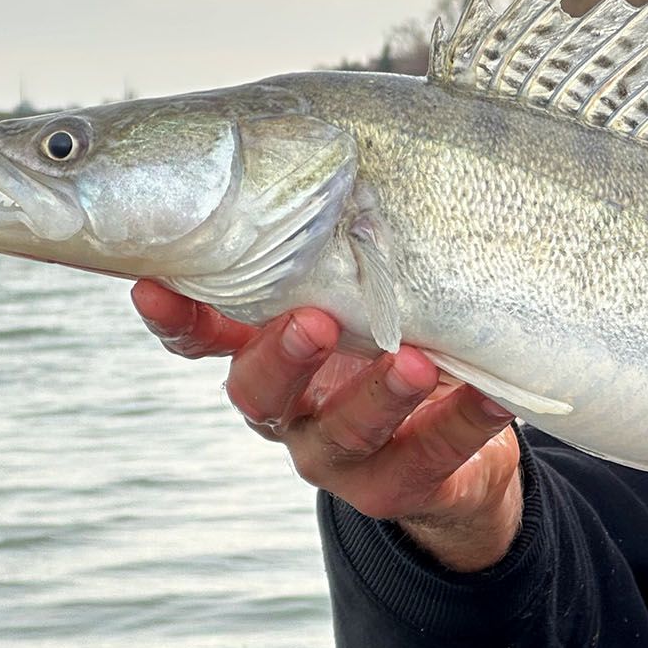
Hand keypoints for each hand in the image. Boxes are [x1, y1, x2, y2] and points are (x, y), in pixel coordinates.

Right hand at [132, 281, 523, 571]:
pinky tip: (493, 395)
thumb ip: (341, 257)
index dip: (175, 316)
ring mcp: (340, 457)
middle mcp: (290, 411)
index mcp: (266, 356)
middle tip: (315, 322)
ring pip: (344, 434)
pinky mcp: (399, 488)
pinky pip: (431, 457)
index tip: (154, 283)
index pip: (201, 338)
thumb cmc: (398, 345)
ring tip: (417, 364)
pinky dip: (463, 423)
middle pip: (259, 392)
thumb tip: (339, 159)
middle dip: (283, 356)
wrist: (459, 457)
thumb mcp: (362, 301)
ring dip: (377, 397)